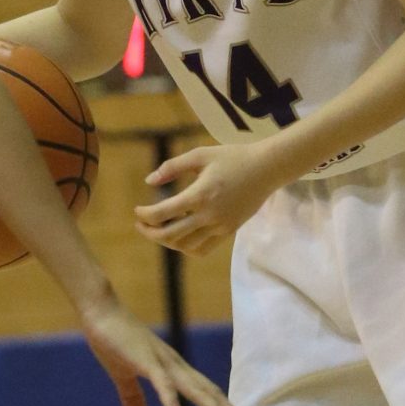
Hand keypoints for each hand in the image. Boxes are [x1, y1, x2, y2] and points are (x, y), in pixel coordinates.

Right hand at [79, 295, 254, 405]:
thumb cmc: (113, 340)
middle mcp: (176, 366)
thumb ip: (133, 399)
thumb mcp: (123, 376)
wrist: (101, 312)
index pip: (206, 392)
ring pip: (196, 391)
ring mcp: (163, 363)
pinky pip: (164, 387)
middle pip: (209, 394)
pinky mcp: (147, 363)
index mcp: (173, 370)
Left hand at [135, 139, 281, 254]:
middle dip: (150, 232)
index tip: (137, 210)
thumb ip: (172, 167)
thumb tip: (150, 181)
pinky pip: (203, 250)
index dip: (144, 215)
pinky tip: (181, 236)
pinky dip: (187, 248)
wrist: (267, 169)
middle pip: (170, 236)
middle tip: (141, 224)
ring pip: (185, 246)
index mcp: (199, 195)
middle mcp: (209, 215)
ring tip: (159, 229)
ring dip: (167, 241)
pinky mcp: (229, 231)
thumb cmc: (233, 157)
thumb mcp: (200, 155)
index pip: (162, 214)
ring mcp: (220, 226)